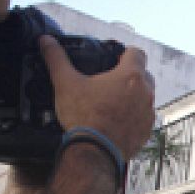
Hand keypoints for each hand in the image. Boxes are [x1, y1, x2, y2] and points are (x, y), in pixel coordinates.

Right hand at [38, 36, 155, 162]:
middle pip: (144, 75)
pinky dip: (134, 116)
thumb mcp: (66, 83)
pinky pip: (144, 118)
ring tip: (112, 102)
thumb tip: (46, 41)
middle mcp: (145, 92)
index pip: (137, 53)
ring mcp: (148, 113)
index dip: (125, 53)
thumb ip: (57, 59)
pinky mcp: (146, 131)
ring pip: (145, 97)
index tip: (114, 59)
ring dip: (133, 96)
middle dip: (130, 75)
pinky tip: (117, 120)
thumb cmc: (83, 116)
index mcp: (130, 76)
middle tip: (110, 82)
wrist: (94, 152)